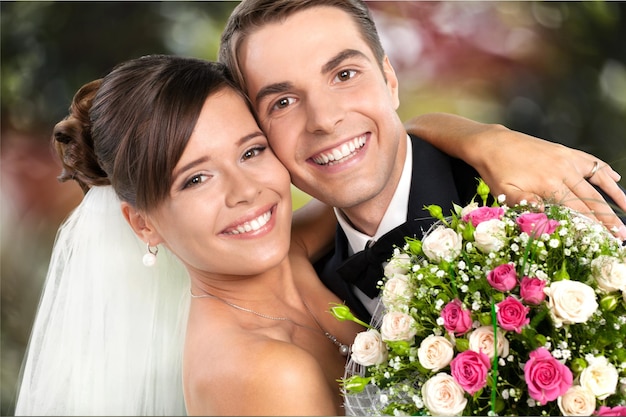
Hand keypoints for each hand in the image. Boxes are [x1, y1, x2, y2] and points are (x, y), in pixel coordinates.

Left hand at [404, 113, 625, 239]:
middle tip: (622, 234)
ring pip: (597, 179)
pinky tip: (616, 179)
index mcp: (548, 185)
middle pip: (591, 198)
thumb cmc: (496, 172)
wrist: (491, 143)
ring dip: (615, 194)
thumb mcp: (507, 195)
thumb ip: (530, 208)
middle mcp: (563, 170)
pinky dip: (603, 171)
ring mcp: (566, 158)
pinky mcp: (564, 151)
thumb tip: (550, 222)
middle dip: (608, 218)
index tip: (607, 238)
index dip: (594, 226)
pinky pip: (590, 161)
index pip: (578, 210)